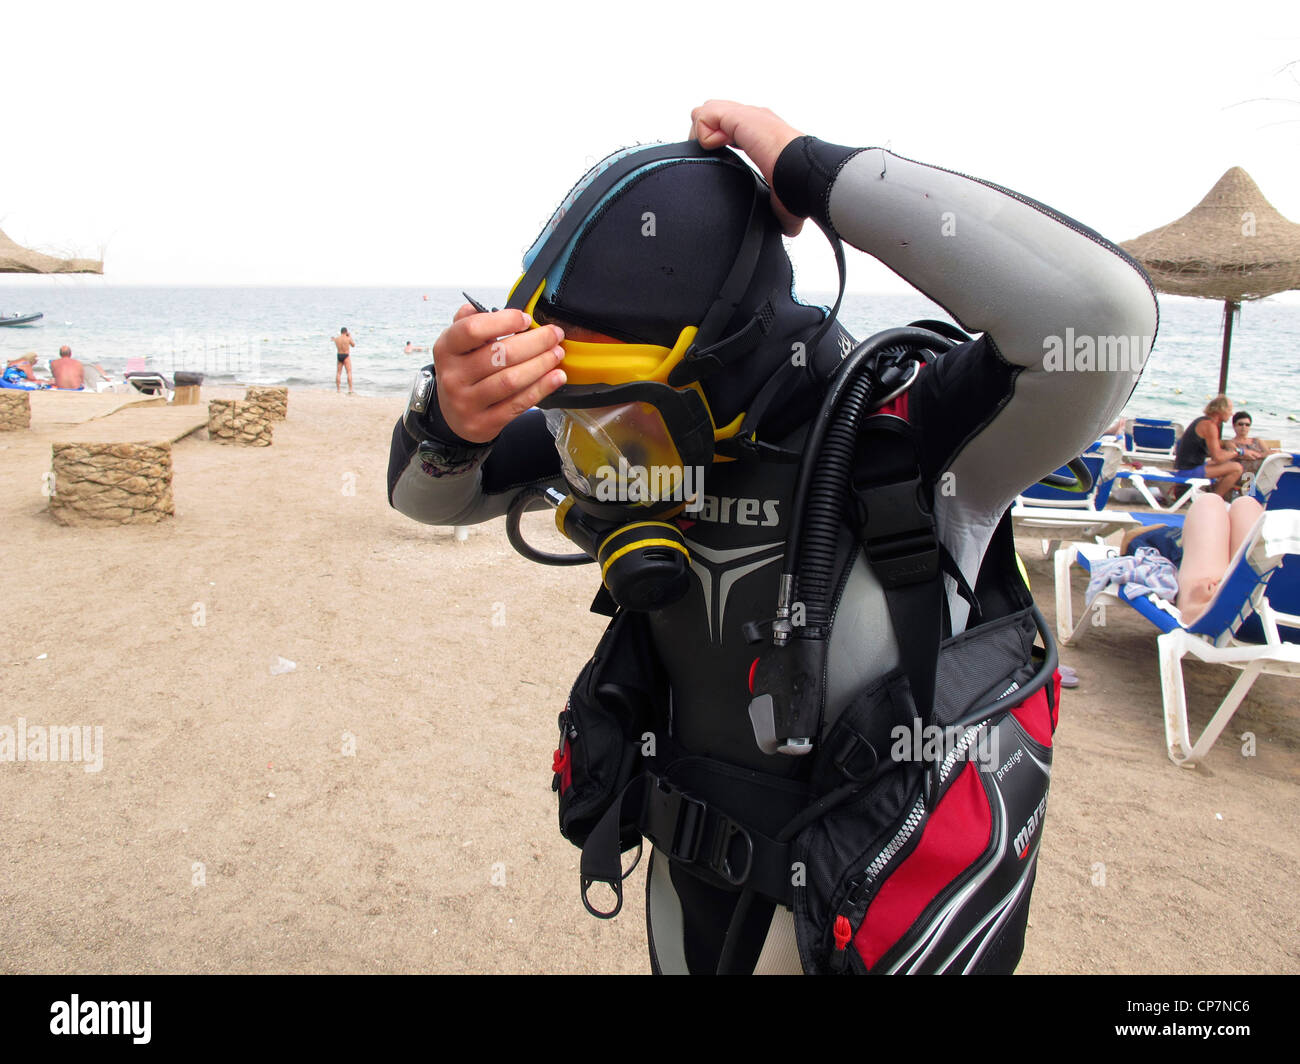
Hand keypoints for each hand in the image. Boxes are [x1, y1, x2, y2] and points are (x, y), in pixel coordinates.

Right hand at [431, 305, 565, 442]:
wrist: (453, 415)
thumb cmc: (463, 373)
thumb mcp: (457, 346)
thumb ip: (468, 323)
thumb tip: (479, 307)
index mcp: (446, 350)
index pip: (472, 330)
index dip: (504, 321)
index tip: (526, 319)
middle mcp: (453, 376)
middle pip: (500, 355)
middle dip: (535, 342)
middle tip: (554, 335)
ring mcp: (467, 402)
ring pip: (511, 380)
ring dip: (541, 364)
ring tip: (557, 354)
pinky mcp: (483, 423)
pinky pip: (518, 404)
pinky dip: (541, 388)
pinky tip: (555, 377)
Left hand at [689, 100, 804, 235]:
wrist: (807, 177)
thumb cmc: (800, 186)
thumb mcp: (781, 194)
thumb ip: (776, 200)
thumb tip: (790, 229)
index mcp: (764, 135)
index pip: (730, 127)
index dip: (717, 144)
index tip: (721, 166)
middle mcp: (755, 120)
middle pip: (714, 116)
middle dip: (704, 138)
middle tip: (712, 162)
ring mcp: (748, 116)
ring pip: (706, 111)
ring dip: (702, 135)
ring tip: (714, 157)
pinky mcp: (740, 117)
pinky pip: (705, 116)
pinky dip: (704, 135)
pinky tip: (719, 151)